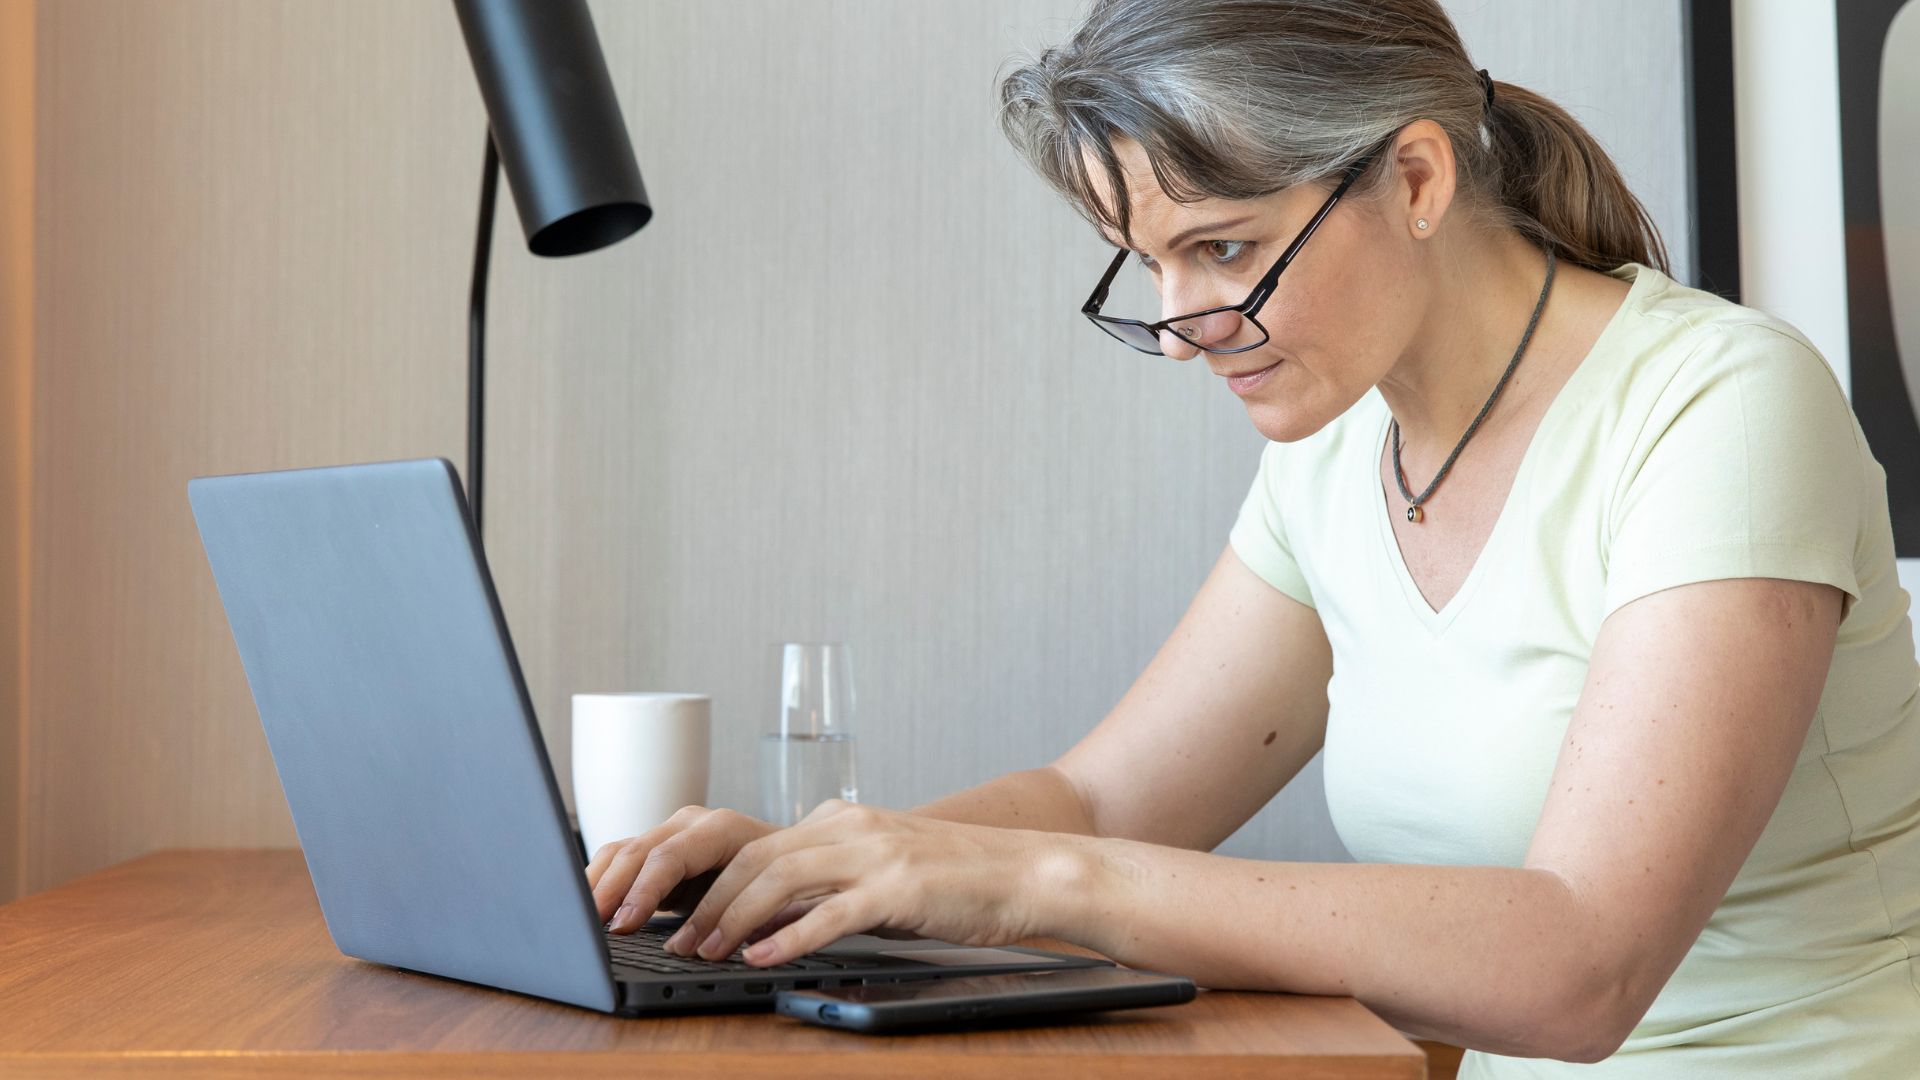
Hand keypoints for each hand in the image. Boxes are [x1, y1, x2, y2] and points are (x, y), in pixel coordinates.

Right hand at [586, 804, 782, 932]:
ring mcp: (671, 833)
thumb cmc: (782, 882)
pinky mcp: (657, 850)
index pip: (670, 857)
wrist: (789, 862)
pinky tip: (589, 908)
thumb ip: (734, 917)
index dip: (643, 891)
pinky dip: (601, 883)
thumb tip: (695, 949)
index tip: (624, 925)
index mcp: (721, 828)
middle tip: (588, 926)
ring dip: (598, 887)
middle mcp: (691, 824)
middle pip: (637, 852)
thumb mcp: (769, 899)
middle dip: (610, 891)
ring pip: (621, 853)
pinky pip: (619, 859)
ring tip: (579, 920)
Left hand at [659, 799, 1049, 967]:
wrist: (1029, 873)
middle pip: (757, 859)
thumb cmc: (960, 880)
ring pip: (780, 879)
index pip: (759, 847)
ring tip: (708, 952)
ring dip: (734, 919)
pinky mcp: (898, 888)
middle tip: (680, 941)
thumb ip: (832, 887)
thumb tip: (775, 921)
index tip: (685, 919)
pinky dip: (788, 937)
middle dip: (709, 903)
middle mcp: (853, 828)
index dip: (713, 885)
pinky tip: (762, 957)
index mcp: (845, 820)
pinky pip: (830, 912)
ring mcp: (875, 855)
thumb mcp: (883, 872)